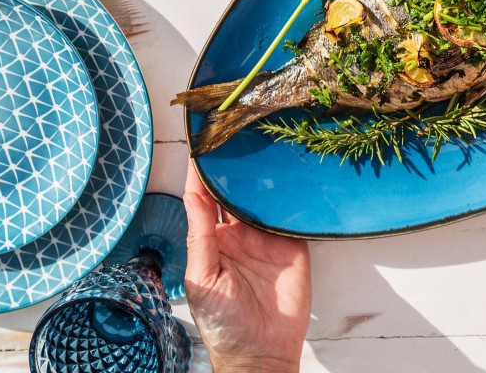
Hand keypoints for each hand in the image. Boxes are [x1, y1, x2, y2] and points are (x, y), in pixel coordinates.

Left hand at [183, 162, 311, 372]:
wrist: (262, 352)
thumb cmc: (223, 324)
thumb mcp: (202, 279)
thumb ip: (200, 237)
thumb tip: (192, 195)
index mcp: (212, 241)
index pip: (205, 199)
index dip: (201, 174)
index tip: (200, 145)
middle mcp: (239, 235)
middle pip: (235, 193)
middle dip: (234, 167)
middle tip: (235, 135)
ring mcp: (267, 239)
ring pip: (264, 199)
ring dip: (262, 177)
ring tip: (263, 144)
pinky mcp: (293, 245)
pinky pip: (292, 216)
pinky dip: (293, 198)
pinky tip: (291, 176)